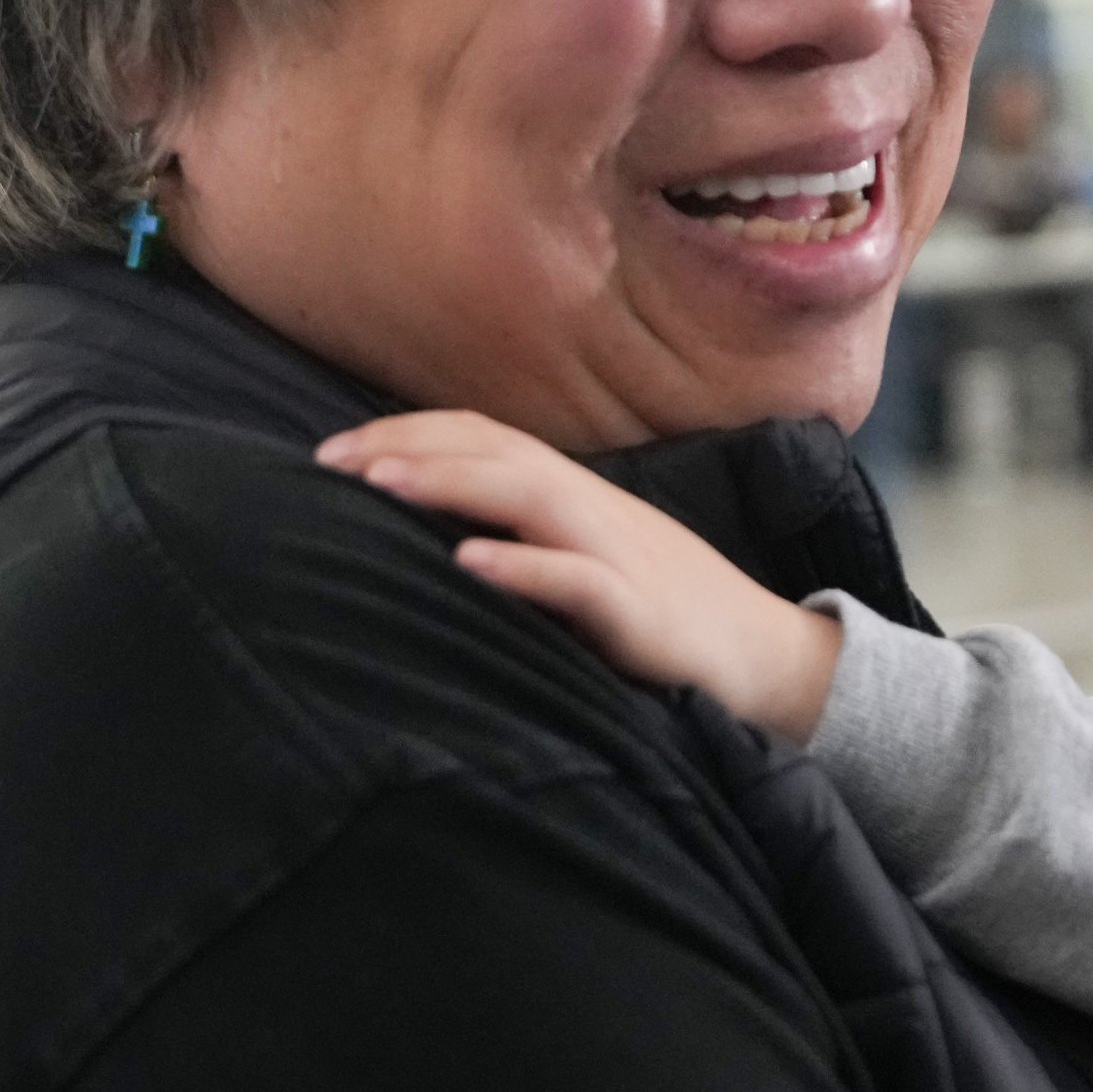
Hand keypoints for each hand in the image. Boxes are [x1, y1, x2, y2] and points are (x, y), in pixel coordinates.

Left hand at [315, 410, 842, 740]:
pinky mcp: (639, 614)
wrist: (764, 657)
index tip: (334, 453)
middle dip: (409, 447)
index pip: (485, 438)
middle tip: (328, 461)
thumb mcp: (586, 560)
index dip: (411, 434)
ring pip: (529, 495)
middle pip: (496, 450)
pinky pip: (577, 582)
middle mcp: (592, 509)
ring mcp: (617, 556)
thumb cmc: (664, 611)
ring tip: (380, 484)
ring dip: (451, 483)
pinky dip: (522, 567)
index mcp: (575, 495)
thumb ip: (526, 536)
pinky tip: (468, 563)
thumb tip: (439, 529)